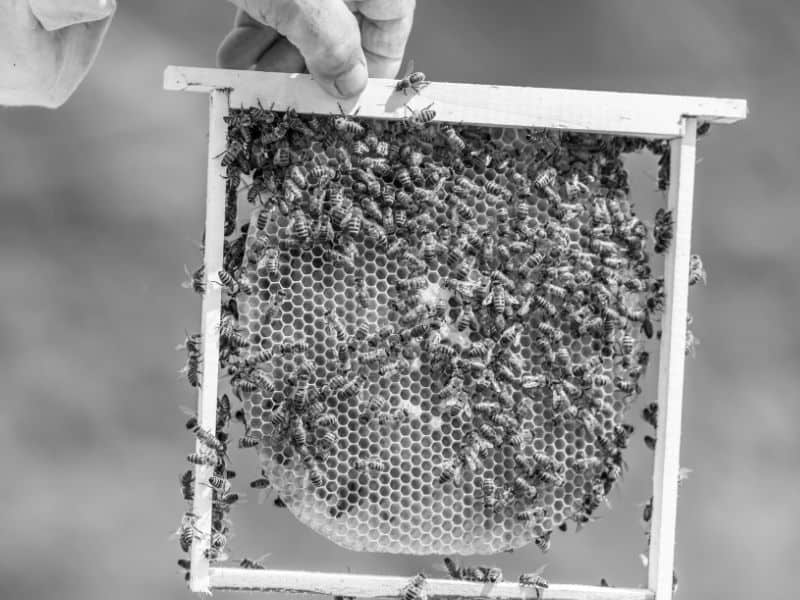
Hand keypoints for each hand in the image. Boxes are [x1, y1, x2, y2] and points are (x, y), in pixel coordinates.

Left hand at [217, 0, 414, 98]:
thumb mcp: (302, 2)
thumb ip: (331, 45)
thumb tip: (351, 87)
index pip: (389, 28)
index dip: (369, 69)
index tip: (343, 102)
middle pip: (341, 32)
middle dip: (307, 68)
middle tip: (285, 96)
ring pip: (302, 24)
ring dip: (273, 57)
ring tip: (248, 77)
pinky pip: (272, 7)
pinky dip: (254, 33)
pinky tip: (233, 56)